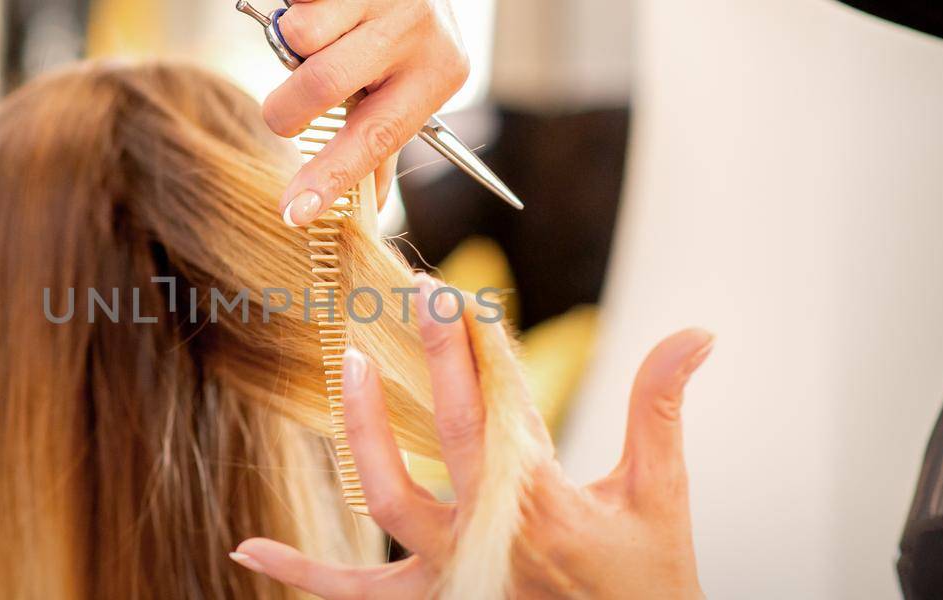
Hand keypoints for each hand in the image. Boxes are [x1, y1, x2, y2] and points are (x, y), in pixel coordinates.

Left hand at [231, 276, 710, 597]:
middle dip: (437, 358)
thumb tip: (695, 332)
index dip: (483, 344)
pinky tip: (247, 549)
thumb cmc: (649, 583)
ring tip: (349, 365)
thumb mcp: (661, 497)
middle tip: (417, 296)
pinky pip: (354, 592)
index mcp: (547, 501)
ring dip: (364, 432)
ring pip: (389, 499)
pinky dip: (302, 572)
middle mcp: (490, 534)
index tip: (460, 292)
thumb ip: (660, 409)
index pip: (509, 404)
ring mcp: (451, 574)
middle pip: (451, 432)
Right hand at [266, 0, 468, 225]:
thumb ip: (382, 140)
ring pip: (300, 36)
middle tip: (288, 109)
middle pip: (322, 84)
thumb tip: (371, 207)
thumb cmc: (406, 36)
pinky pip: (295, 2)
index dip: (330, 177)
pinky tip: (322, 6)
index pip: (375, 139)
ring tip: (323, 35)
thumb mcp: (410, 87)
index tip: (294, 211)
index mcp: (436, 75)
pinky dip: (295, 8)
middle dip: (287, 107)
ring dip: (295, 45)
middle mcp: (417, 32)